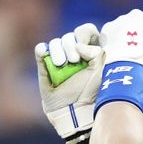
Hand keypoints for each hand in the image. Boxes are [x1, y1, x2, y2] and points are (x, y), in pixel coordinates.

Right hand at [35, 23, 103, 138]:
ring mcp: (59, 60)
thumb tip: (79, 45)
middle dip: (71, 46)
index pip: (86, 31)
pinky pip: (41, 51)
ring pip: (56, 43)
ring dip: (59, 51)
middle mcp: (74, 54)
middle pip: (70, 37)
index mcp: (90, 52)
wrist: (76, 112)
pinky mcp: (45, 68)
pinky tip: (44, 51)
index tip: (85, 43)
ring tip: (62, 65)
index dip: (85, 33)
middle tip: (75, 61)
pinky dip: (42, 49)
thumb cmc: (91, 93)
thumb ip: (96, 53)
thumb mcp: (101, 72)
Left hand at [99, 9, 142, 83]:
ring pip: (126, 29)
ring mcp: (119, 22)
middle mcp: (135, 15)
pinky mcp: (106, 31)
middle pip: (142, 24)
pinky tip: (119, 55)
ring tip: (131, 57)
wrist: (127, 67)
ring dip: (129, 39)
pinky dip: (116, 44)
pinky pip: (113, 36)